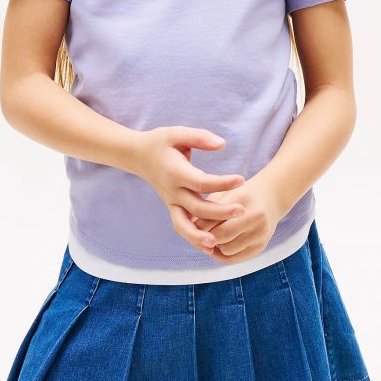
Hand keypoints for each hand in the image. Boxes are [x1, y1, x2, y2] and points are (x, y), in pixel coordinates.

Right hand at [135, 126, 247, 255]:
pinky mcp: (172, 208)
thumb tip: (222, 144)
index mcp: (176, 173)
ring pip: (183, 225)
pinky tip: (210, 246)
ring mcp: (171, 202)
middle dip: (220, 212)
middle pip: (197, 208)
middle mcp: (172, 191)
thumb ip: (199, 138)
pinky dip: (193, 238)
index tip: (241, 180)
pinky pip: (182, 227)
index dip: (222, 183)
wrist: (138, 156)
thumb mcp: (177, 133)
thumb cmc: (161, 142)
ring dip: (200, 236)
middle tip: (242, 210)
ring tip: (218, 244)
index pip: (201, 182)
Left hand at [190, 176, 281, 264]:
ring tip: (209, 239)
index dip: (199, 225)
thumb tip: (191, 228)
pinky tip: (219, 246)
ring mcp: (260, 233)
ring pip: (226, 250)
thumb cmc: (239, 195)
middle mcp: (254, 216)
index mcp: (242, 198)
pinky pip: (236, 258)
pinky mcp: (261, 246)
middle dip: (206, 237)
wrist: (270, 197)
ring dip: (215, 247)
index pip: (213, 218)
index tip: (191, 226)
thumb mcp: (223, 194)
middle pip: (220, 236)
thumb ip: (208, 209)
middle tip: (197, 234)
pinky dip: (224, 255)